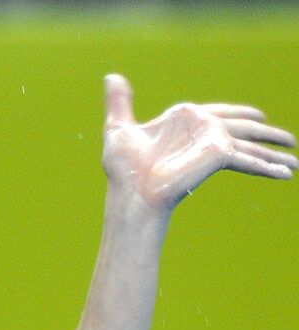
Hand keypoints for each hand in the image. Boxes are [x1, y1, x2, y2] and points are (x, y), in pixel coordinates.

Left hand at [101, 74, 295, 211]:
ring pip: (252, 147)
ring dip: (275, 154)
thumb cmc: (122, 167)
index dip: (240, 113)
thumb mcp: (119, 128)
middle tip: (290, 140)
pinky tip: (286, 174)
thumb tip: (111, 76)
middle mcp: (204, 131)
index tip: (259, 116)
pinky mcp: (220, 157)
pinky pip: (249, 160)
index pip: (219, 112)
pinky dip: (268, 167)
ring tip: (295, 164)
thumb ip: (120, 103)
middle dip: (267, 135)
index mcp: (185, 120)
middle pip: (244, 129)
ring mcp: (214, 144)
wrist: (131, 191)